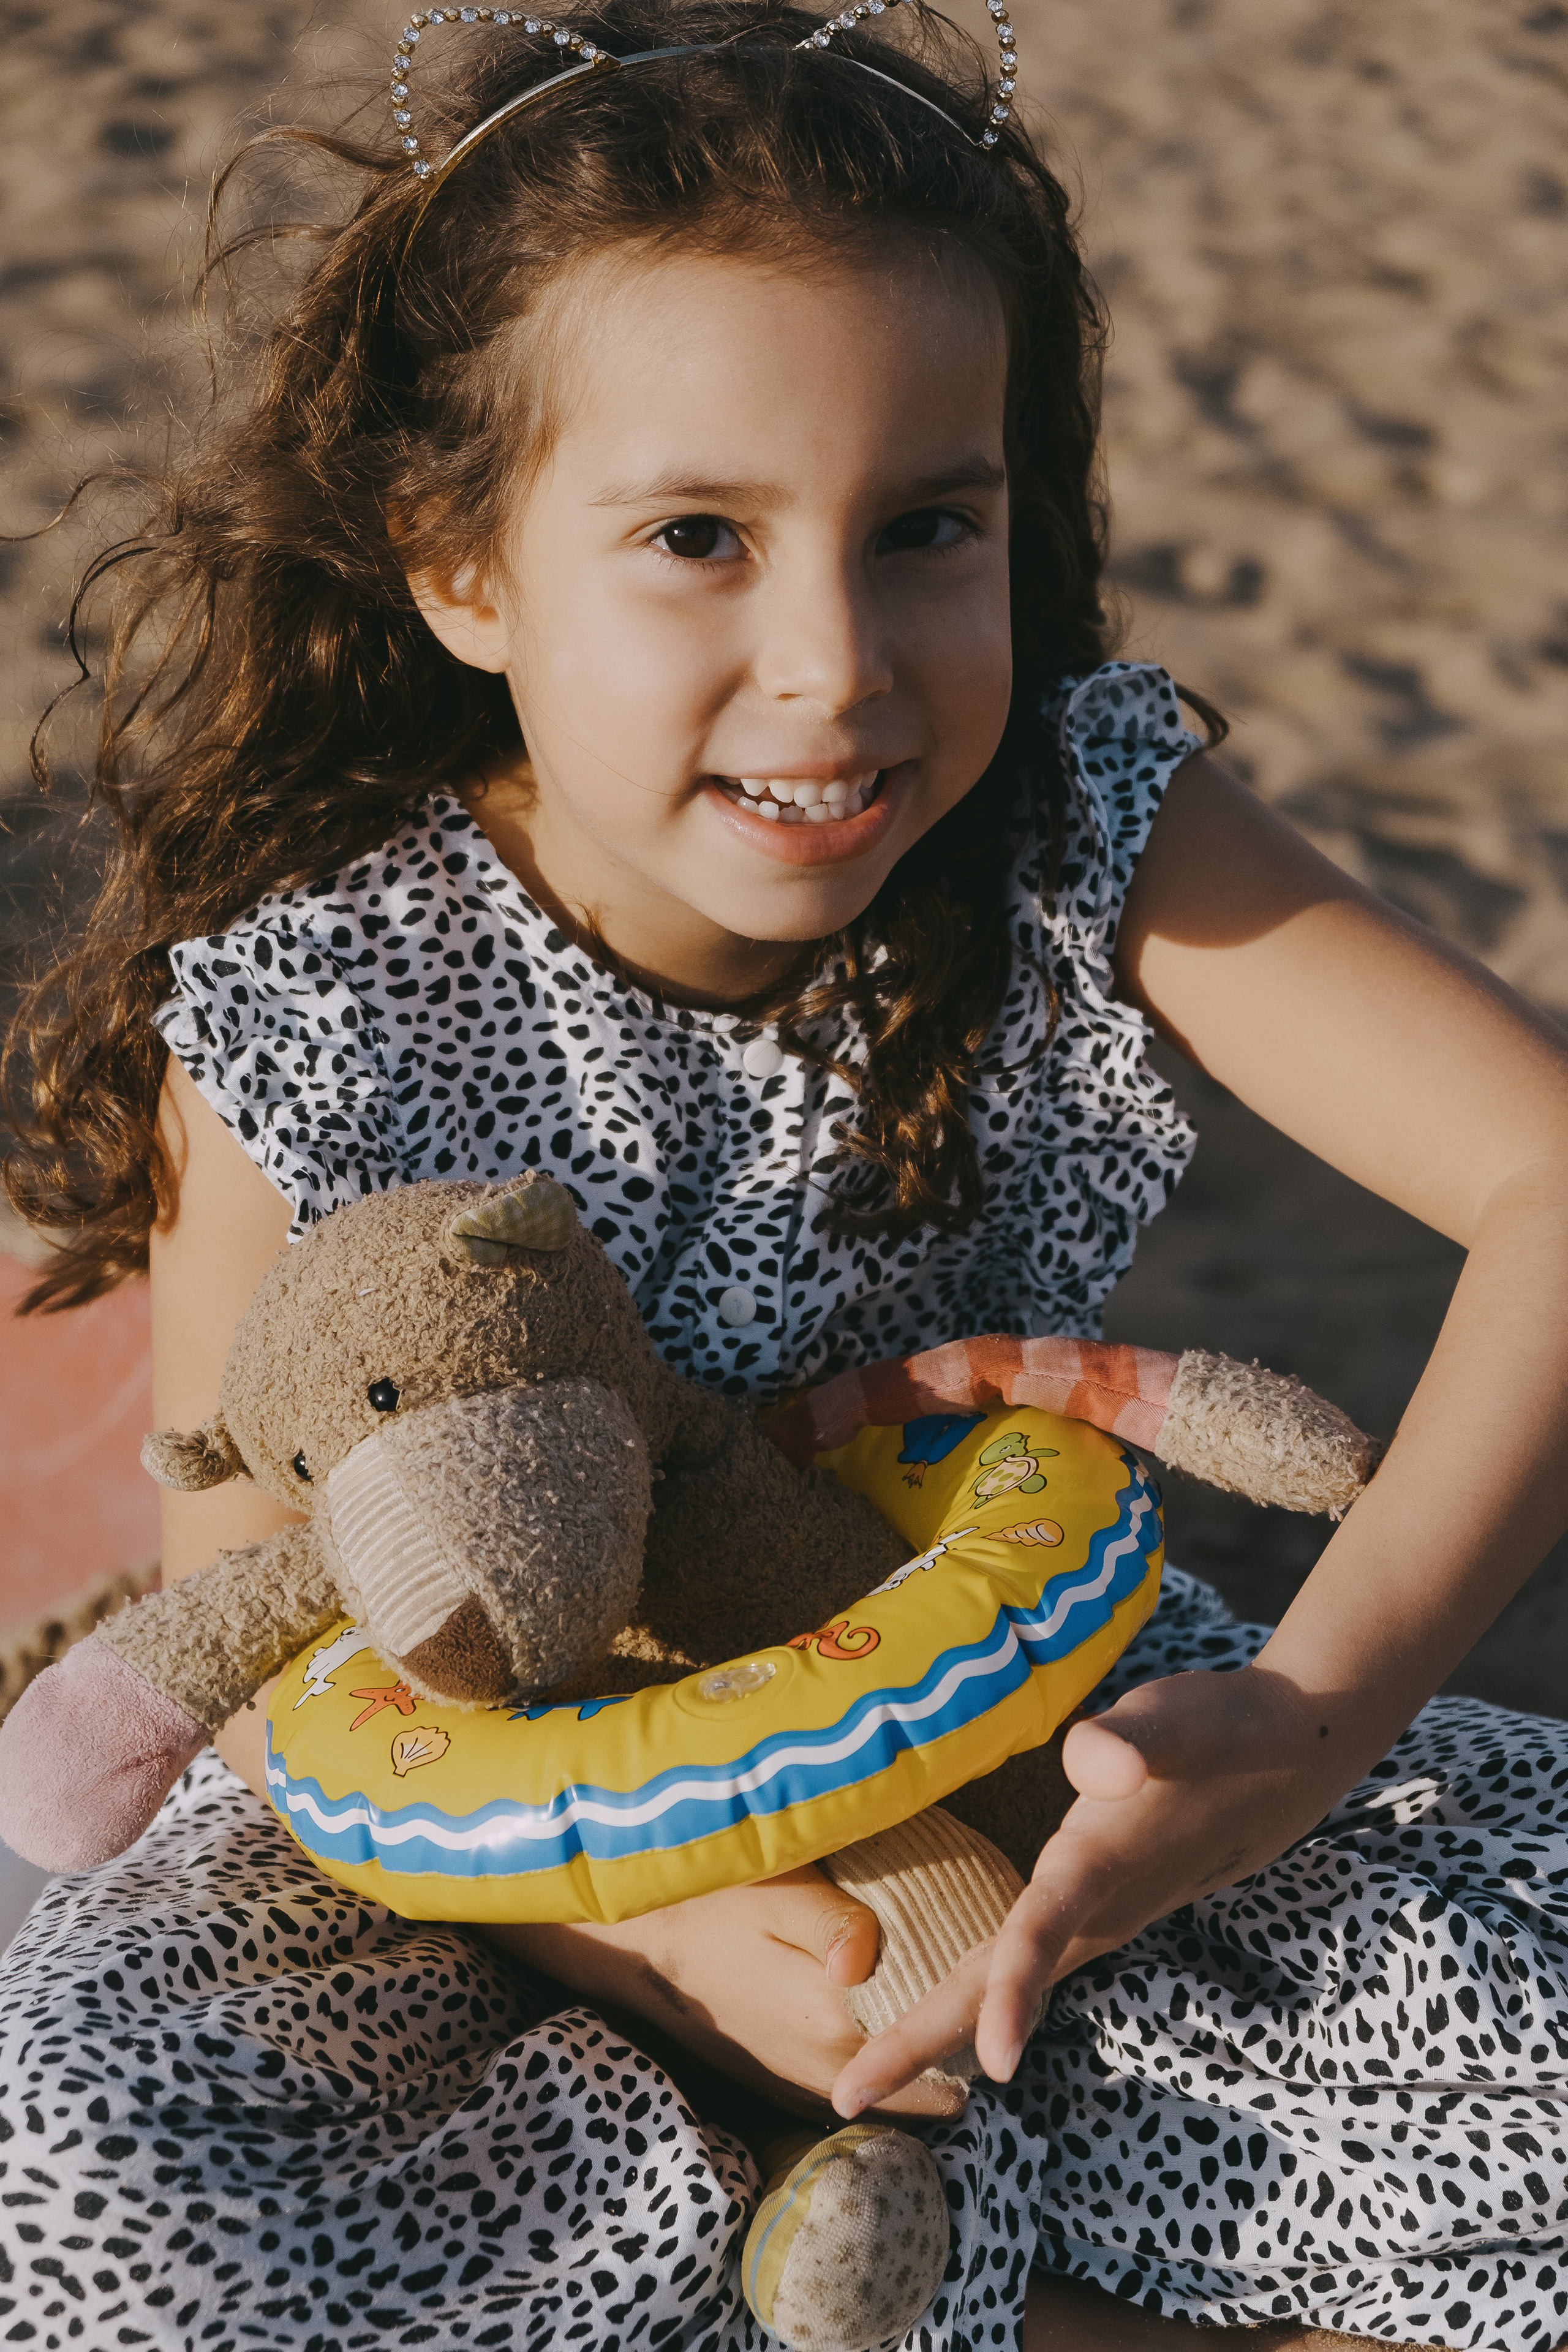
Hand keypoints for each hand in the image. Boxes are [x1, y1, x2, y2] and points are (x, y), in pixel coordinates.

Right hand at [486, 1863, 964, 2123]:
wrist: (643, 1947)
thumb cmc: (716, 1903)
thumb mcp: (778, 1891)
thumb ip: (836, 1924)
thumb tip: (870, 1958)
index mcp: (835, 2019)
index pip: (942, 2050)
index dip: (987, 2024)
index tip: (1018, 1991)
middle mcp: (825, 2069)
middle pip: (930, 2092)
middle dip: (968, 2060)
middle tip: (1002, 2015)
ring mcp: (800, 2085)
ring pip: (896, 2104)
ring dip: (932, 2077)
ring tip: (963, 2032)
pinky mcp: (781, 2085)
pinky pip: (858, 2098)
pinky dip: (890, 2082)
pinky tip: (900, 2041)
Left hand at [832, 1664, 1377, 2115]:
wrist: (1288, 1759)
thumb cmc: (1220, 1731)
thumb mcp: (1180, 1718)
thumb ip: (1135, 1740)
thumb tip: (1097, 1763)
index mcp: (1098, 1869)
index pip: (1039, 1936)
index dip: (1010, 1993)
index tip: (990, 2064)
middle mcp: (1093, 1909)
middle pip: (994, 1986)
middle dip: (921, 2042)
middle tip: (844, 2098)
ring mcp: (1096, 1916)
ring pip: (1003, 1982)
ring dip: (937, 2027)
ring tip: (867, 2076)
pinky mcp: (1097, 1904)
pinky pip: (1022, 1964)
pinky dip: (979, 1996)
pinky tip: (951, 2017)